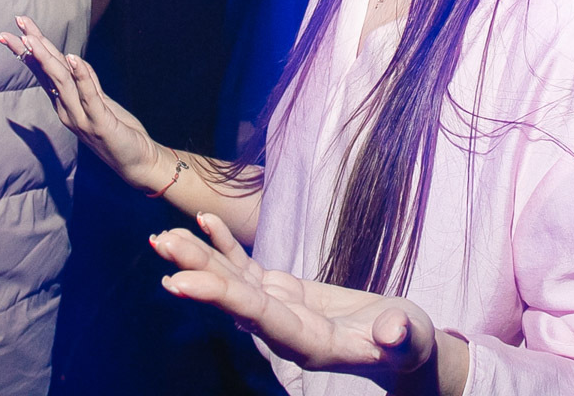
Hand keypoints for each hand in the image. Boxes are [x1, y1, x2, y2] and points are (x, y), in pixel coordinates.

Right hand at [0, 17, 169, 190]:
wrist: (137, 163)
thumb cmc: (117, 132)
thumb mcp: (99, 101)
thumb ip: (85, 82)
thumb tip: (72, 59)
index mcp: (66, 104)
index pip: (43, 72)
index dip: (30, 51)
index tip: (17, 29)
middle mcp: (68, 110)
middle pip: (46, 73)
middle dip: (30, 49)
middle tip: (12, 28)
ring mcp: (82, 117)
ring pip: (61, 81)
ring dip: (47, 58)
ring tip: (32, 38)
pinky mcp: (100, 123)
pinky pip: (89, 95)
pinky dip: (81, 75)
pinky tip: (72, 58)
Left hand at [153, 212, 458, 391]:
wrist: (403, 351)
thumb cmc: (410, 346)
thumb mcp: (412, 341)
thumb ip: (401, 338)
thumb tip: (393, 330)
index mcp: (307, 343)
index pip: (257, 317)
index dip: (219, 297)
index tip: (179, 283)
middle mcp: (282, 329)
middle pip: (232, 298)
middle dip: (197, 270)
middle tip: (162, 246)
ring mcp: (279, 310)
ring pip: (232, 282)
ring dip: (199, 257)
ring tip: (163, 237)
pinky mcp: (283, 293)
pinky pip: (247, 268)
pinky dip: (225, 245)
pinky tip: (203, 222)